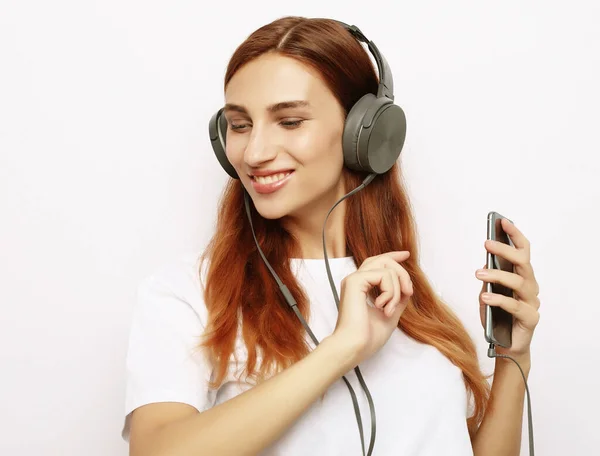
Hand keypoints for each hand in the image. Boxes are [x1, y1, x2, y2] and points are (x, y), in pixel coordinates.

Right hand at [332, 251, 412, 365]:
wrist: (354, 346)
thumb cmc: (367, 338)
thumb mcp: (390, 315)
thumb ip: (398, 300)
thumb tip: (407, 287)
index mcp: (360, 287)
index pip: (377, 263)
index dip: (393, 256)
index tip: (406, 254)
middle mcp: (355, 280)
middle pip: (383, 260)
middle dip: (401, 273)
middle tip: (408, 291)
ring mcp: (354, 279)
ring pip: (386, 267)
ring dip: (396, 289)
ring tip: (389, 309)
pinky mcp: (355, 281)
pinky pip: (383, 275)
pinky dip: (390, 291)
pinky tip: (383, 306)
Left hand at [475, 218, 540, 358]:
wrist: (505, 346)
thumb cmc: (497, 318)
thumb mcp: (486, 296)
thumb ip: (488, 281)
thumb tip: (485, 264)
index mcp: (521, 278)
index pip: (522, 252)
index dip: (514, 235)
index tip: (502, 221)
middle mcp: (529, 287)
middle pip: (523, 263)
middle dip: (506, 250)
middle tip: (487, 244)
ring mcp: (531, 302)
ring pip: (518, 282)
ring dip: (497, 275)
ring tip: (478, 274)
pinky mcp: (530, 318)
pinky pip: (514, 306)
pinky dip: (497, 299)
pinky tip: (484, 297)